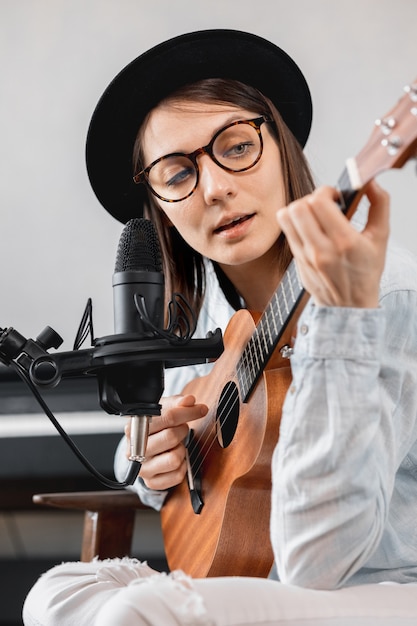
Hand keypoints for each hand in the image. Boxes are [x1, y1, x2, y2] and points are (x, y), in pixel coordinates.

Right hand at [125, 394, 207, 490]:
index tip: (201, 409)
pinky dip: (182, 466)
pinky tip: (175, 457)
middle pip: (171, 437)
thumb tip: (189, 400)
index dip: (188, 412)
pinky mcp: (152, 482)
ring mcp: (142, 468)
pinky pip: (177, 475)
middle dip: (183, 430)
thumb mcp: (162, 410)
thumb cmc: (154, 427)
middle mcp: (134, 449)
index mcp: (134, 427)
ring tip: (175, 445)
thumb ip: (176, 403)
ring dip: (181, 450)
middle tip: (182, 428)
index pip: (167, 417)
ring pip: (174, 459)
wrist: (142, 450)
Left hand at [276, 181, 389, 307]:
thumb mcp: (381, 238)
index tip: (336, 197)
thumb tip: (370, 181)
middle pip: (298, 207)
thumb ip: (380, 205)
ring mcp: (305, 257)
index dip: (326, 191)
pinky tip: (309, 228)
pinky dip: (295, 223)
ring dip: (298, 209)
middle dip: (311, 198)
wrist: (349, 307)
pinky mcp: (296, 261)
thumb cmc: (366, 273)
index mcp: (344, 242)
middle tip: (323, 205)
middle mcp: (321, 250)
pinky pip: (286, 231)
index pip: (319, 202)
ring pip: (286, 217)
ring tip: (313, 215)